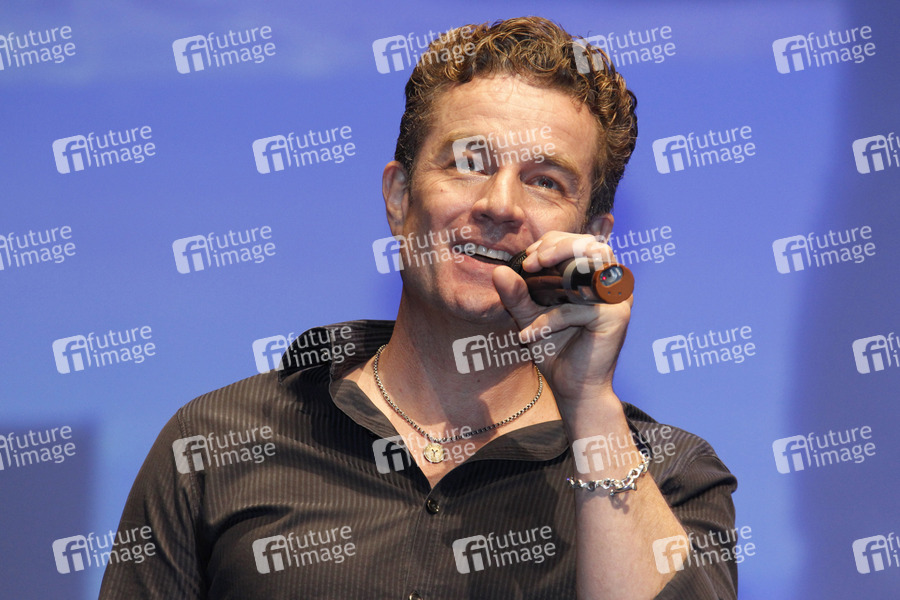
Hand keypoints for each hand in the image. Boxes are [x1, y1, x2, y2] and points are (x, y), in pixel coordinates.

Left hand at [492, 232, 632, 420]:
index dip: (551, 243)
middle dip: (555, 247)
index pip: (577, 241)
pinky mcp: (615, 317)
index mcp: (594, 276)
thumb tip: (498, 271)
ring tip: (530, 273)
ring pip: (590, 264)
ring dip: (557, 264)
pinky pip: (577, 309)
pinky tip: (528, 335)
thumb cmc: (556, 348)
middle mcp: (610, 283)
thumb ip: (517, 294)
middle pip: (589, 244)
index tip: (526, 259)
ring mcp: (617, 298)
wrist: (572, 388)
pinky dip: (549, 320)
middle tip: (529, 263)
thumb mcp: (530, 316)